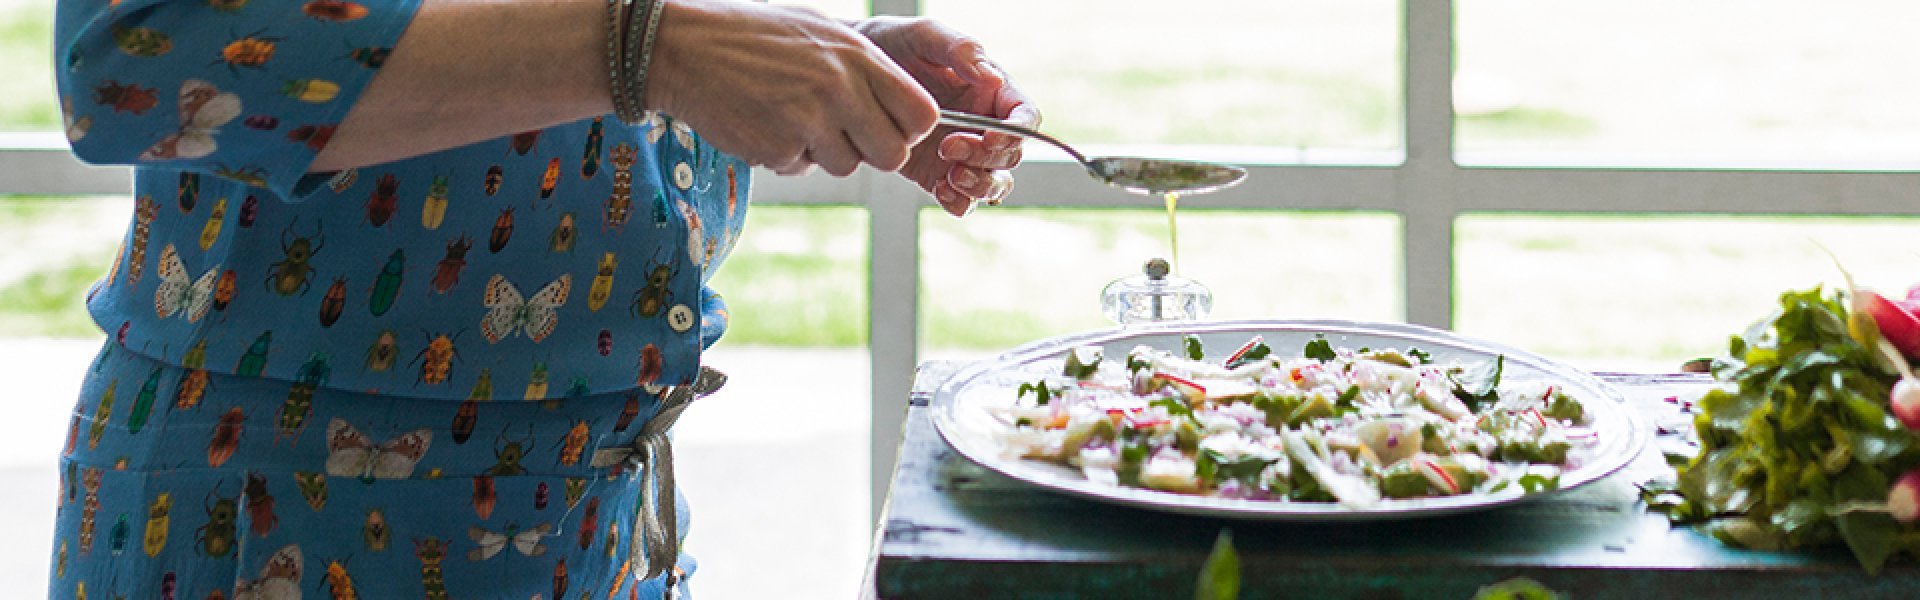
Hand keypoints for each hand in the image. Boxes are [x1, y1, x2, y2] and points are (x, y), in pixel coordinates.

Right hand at [643, 0, 938, 175]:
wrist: (684, 46)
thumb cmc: (755, 36)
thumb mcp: (821, 33)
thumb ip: (864, 69)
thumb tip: (903, 107)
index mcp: (858, 55)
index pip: (921, 114)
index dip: (908, 129)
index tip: (887, 126)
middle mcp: (840, 88)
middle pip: (892, 154)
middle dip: (872, 153)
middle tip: (844, 135)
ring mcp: (808, 120)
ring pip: (846, 166)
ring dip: (824, 153)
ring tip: (792, 116)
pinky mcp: (777, 148)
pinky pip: (801, 168)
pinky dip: (786, 155)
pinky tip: (763, 122)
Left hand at [853, 16, 1037, 216]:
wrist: (846, 77)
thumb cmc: (890, 46)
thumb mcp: (922, 35)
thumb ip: (959, 48)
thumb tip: (992, 78)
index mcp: (990, 91)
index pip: (1025, 117)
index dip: (1017, 133)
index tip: (990, 137)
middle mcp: (983, 125)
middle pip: (1011, 155)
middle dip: (986, 158)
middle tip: (947, 147)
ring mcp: (962, 154)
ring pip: (994, 183)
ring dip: (979, 186)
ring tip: (949, 177)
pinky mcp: (937, 176)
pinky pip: (963, 200)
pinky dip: (960, 203)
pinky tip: (941, 191)